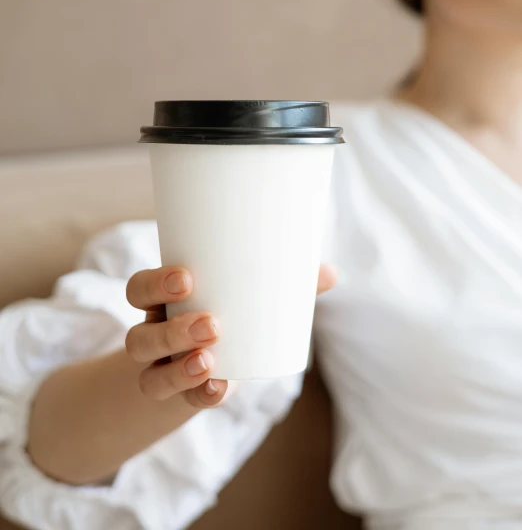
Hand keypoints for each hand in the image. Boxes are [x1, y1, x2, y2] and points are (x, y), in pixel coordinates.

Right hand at [125, 263, 336, 409]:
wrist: (207, 364)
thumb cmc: (230, 315)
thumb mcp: (246, 298)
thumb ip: (286, 284)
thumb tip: (331, 272)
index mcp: (163, 302)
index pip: (139, 289)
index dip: (155, 284)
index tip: (187, 278)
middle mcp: (154, 336)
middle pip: (139, 337)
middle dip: (172, 332)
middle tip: (212, 324)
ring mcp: (162, 372)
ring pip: (149, 377)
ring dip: (179, 370)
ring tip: (211, 361)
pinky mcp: (181, 397)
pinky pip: (180, 402)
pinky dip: (200, 395)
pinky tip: (220, 389)